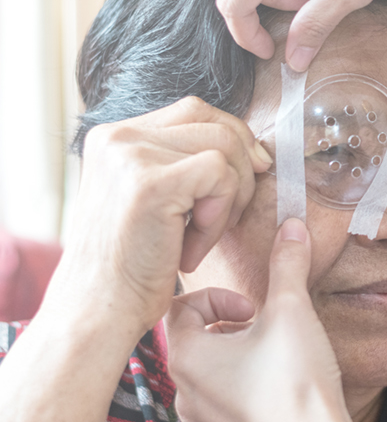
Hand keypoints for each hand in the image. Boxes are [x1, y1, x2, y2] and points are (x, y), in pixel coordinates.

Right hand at [46, 97, 271, 334]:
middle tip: (230, 215)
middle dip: (243, 167)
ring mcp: (130, 155)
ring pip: (225, 148)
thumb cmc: (130, 265)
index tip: (251, 172)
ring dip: (230, 198)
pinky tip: (192, 248)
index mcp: (114, 136)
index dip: (233, 138)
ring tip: (202, 237)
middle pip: (215, 123)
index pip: (194, 110)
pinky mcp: (150, 183)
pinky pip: (221, 177)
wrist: (99, 311)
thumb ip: (179, 164)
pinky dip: (220, 216)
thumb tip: (251, 146)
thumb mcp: (150, 200)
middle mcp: (117, 137)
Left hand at [164, 219, 350, 421]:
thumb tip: (292, 225)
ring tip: (272, 370)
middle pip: (194, 349)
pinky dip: (243, 413)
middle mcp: (184, 397)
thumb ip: (287, 264)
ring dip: (233, 373)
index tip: (253, 308)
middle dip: (228, 335)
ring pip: (207, 390)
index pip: (181, 309)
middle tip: (267, 335)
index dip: (219, 299)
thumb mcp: (293, 311)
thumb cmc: (298, 381)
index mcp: (189, 357)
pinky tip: (274, 408)